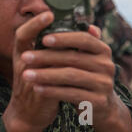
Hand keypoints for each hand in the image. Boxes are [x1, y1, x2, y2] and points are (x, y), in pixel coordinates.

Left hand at [2, 11, 131, 131]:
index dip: (63, 38)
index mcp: (102, 50)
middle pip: (72, 58)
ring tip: (26, 75)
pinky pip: (70, 94)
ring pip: (69, 76)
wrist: (100, 106)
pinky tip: (36, 88)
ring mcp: (104, 84)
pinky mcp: (98, 101)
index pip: (83, 39)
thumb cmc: (85, 75)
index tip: (43, 38)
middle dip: (45, 57)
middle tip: (25, 57)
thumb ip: (80, 42)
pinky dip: (51, 90)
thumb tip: (87, 24)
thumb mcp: (85, 57)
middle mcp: (106, 65)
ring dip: (44, 75)